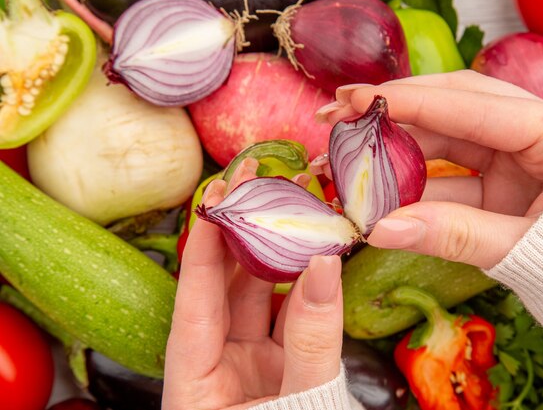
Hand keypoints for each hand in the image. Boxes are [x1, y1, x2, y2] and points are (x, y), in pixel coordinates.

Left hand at [162, 159, 343, 409]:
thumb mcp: (301, 407)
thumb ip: (312, 340)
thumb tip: (323, 265)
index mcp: (195, 384)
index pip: (194, 298)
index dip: (208, 242)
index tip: (219, 193)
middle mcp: (218, 367)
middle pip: (225, 287)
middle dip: (244, 231)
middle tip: (261, 181)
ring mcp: (251, 366)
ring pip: (260, 296)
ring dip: (278, 250)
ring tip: (295, 203)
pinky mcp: (281, 368)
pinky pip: (290, 316)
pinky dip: (305, 283)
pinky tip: (318, 249)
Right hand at [318, 70, 542, 267]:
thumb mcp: (530, 252)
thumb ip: (457, 236)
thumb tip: (379, 230)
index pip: (479, 104)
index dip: (414, 101)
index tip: (359, 99)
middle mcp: (540, 136)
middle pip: (457, 106)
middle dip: (396, 112)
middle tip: (340, 113)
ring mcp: (520, 160)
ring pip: (448, 140)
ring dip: (396, 151)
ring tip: (344, 157)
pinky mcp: (504, 185)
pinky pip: (451, 177)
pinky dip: (413, 186)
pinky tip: (375, 193)